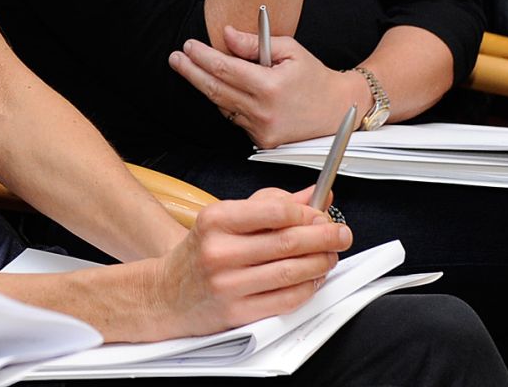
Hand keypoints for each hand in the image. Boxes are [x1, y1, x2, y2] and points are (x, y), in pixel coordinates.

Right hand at [149, 186, 349, 335]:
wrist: (167, 294)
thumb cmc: (200, 253)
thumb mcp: (227, 219)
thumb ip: (271, 205)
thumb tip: (314, 195)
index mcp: (217, 220)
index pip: (276, 211)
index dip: (308, 212)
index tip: (322, 214)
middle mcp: (220, 251)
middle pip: (288, 242)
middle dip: (324, 237)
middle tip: (340, 234)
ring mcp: (228, 284)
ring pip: (292, 272)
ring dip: (320, 263)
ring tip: (329, 256)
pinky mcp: (237, 312)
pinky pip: (286, 299)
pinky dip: (308, 288)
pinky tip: (312, 279)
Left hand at [169, 28, 361, 148]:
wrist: (337, 110)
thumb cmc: (313, 76)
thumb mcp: (290, 50)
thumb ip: (255, 44)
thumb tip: (227, 35)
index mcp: (270, 86)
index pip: (225, 69)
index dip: (202, 57)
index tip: (188, 46)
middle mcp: (263, 111)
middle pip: (215, 90)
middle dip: (191, 72)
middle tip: (175, 58)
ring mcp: (261, 130)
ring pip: (223, 106)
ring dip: (205, 87)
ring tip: (191, 68)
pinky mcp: (261, 141)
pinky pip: (235, 118)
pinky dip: (225, 102)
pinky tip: (219, 88)